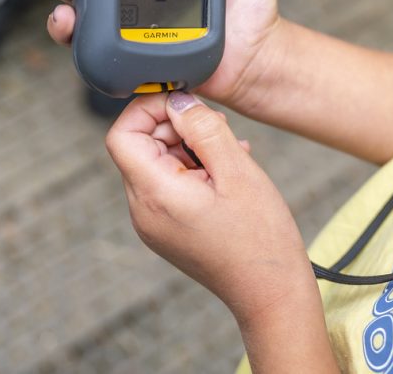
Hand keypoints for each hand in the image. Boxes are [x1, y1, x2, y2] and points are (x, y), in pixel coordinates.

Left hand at [106, 91, 319, 323]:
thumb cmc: (260, 237)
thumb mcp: (237, 171)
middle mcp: (143, 211)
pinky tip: (227, 173)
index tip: (186, 103)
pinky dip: (193, 169)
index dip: (149, 109)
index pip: (122, 134)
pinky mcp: (167, 230)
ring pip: (156, 164)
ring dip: (189, 148)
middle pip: (139, 147)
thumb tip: (179, 101)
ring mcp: (153, 224)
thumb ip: (204, 129)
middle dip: (175, 127)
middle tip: (218, 128)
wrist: (270, 291)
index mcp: (154, 194)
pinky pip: (168, 185)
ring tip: (229, 154)